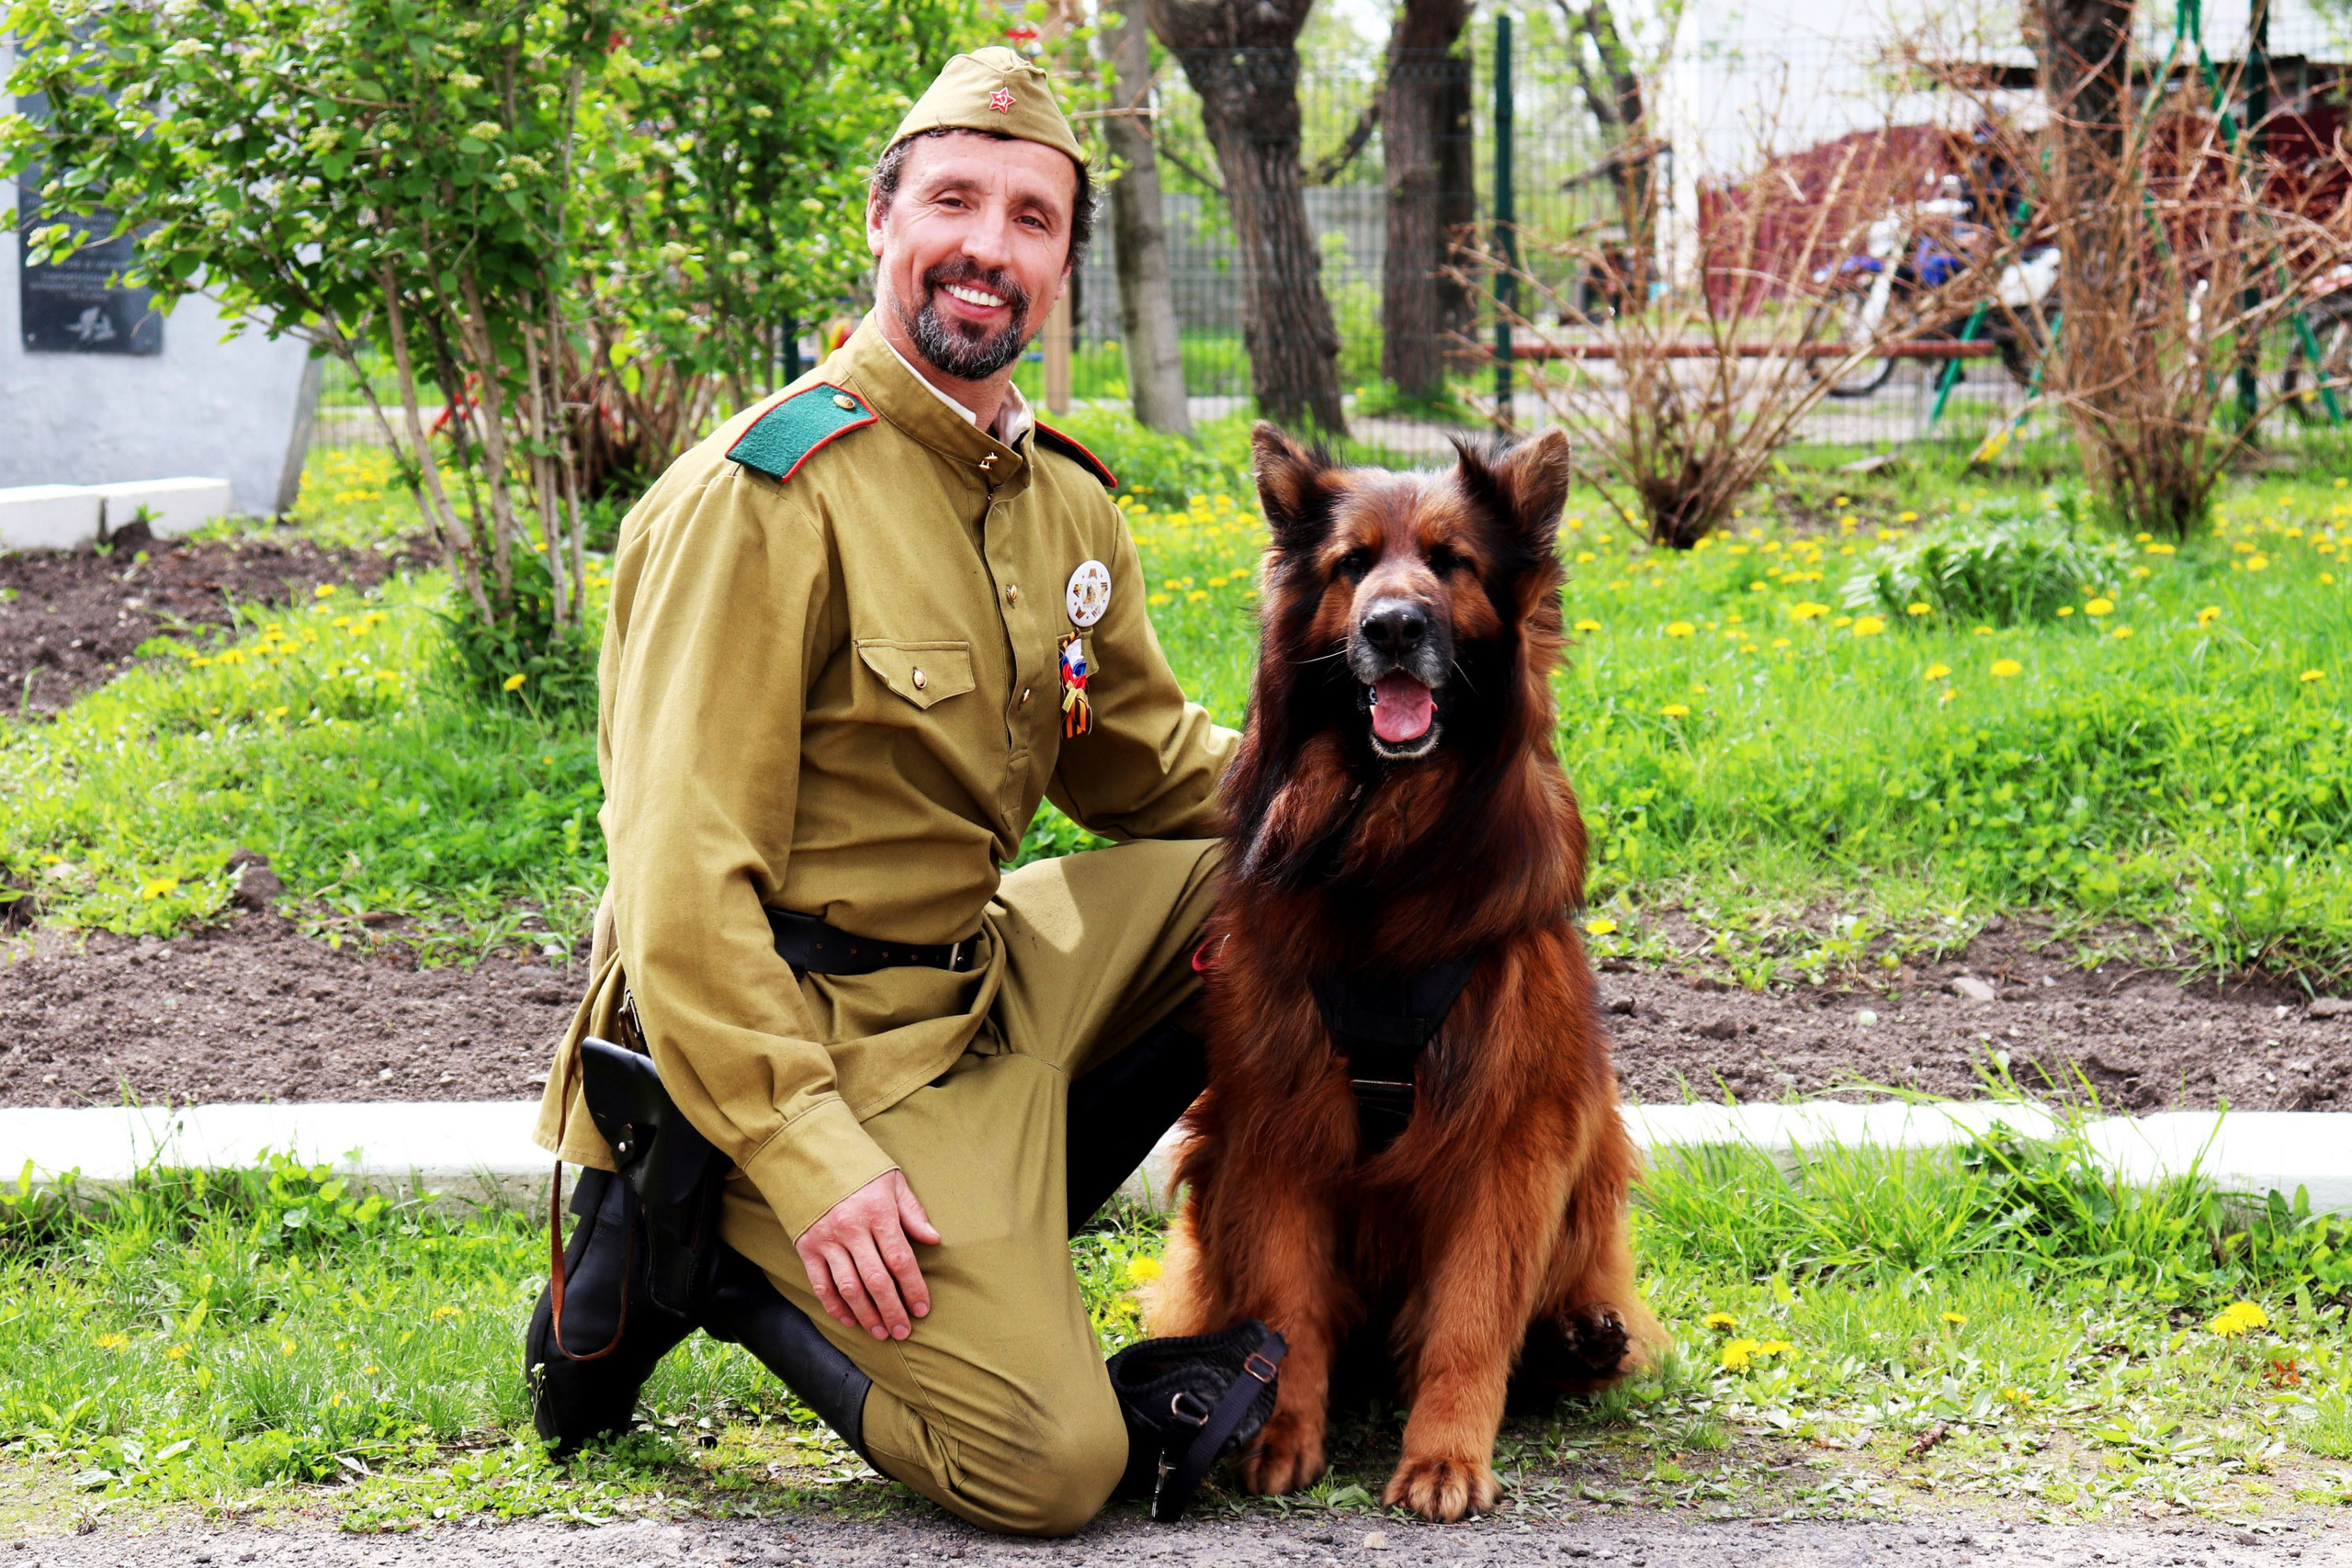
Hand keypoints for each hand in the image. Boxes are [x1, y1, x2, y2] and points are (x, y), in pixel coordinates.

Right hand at [795, 1169, 939, 1340]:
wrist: (811, 1155)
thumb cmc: (859, 1171)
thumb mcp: (892, 1182)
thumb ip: (913, 1212)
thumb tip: (934, 1239)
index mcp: (877, 1212)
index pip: (900, 1259)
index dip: (913, 1288)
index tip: (922, 1309)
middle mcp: (851, 1229)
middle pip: (876, 1280)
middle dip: (892, 1310)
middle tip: (903, 1332)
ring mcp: (827, 1240)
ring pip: (849, 1287)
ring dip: (866, 1314)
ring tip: (881, 1332)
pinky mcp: (807, 1247)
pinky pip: (821, 1284)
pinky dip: (835, 1306)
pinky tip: (850, 1320)